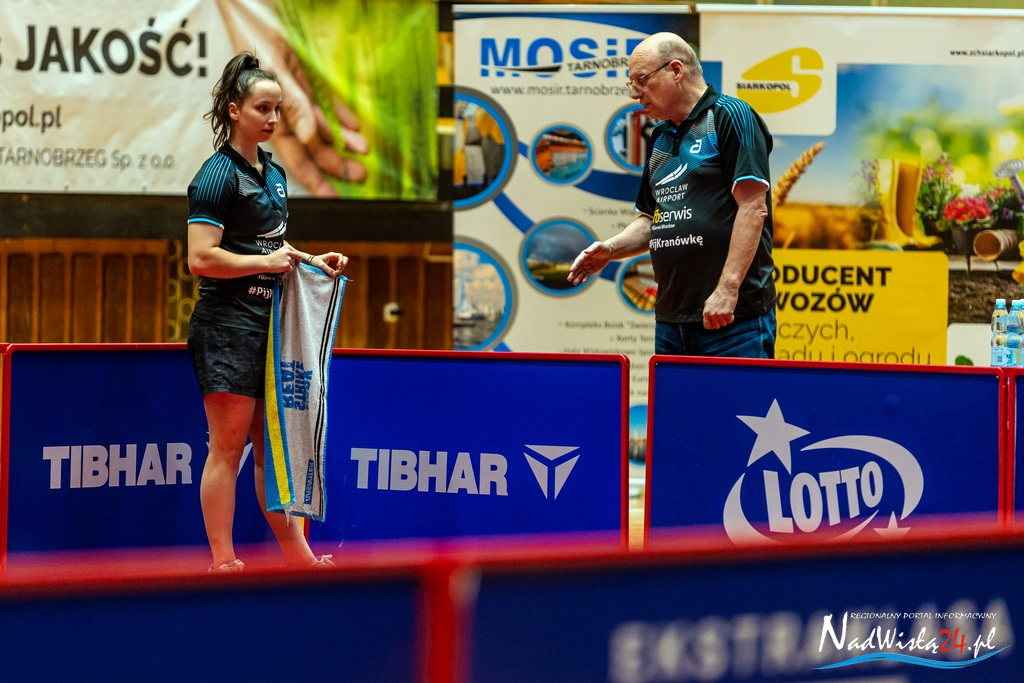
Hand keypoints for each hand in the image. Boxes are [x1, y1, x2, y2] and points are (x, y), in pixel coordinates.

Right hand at [215, 0, 368, 195]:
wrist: (250, 2)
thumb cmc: (253, 32)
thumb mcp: (273, 70)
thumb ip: (290, 103)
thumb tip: (307, 137)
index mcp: (266, 113)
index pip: (295, 155)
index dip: (313, 178)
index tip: (331, 196)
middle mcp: (283, 109)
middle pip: (314, 145)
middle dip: (336, 163)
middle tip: (360, 177)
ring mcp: (298, 94)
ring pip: (324, 126)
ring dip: (344, 140)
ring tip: (365, 152)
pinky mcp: (309, 77)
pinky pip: (328, 101)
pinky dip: (342, 114)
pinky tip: (357, 127)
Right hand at [266, 245, 302, 272]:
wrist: (266, 262)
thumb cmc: (272, 258)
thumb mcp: (280, 252)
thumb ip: (287, 253)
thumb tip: (294, 257)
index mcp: (287, 247)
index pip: (296, 252)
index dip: (296, 257)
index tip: (295, 259)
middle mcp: (288, 252)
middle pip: (299, 256)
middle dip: (298, 261)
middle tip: (296, 264)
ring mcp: (288, 259)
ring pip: (293, 265)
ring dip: (288, 266)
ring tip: (281, 266)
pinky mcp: (287, 265)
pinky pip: (290, 269)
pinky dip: (287, 270)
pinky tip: (281, 268)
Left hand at [307, 252, 348, 277]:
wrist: (311, 263)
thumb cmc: (315, 261)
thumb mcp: (321, 265)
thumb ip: (328, 269)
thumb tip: (334, 275)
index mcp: (332, 255)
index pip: (340, 256)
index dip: (341, 261)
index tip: (338, 266)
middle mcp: (335, 259)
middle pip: (344, 261)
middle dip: (342, 267)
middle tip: (337, 272)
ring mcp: (335, 263)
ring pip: (342, 266)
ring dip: (340, 270)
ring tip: (334, 274)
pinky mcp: (334, 268)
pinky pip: (339, 270)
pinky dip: (338, 273)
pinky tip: (334, 275)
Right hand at [567, 242, 611, 284]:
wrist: (608, 252)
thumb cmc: (602, 247)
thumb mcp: (598, 246)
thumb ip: (591, 249)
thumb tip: (585, 252)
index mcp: (584, 255)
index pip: (578, 261)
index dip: (574, 266)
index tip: (571, 270)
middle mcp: (584, 262)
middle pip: (577, 269)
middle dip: (573, 274)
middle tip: (569, 279)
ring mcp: (587, 267)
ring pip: (581, 273)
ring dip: (577, 278)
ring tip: (574, 283)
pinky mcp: (591, 270)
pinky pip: (587, 275)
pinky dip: (585, 278)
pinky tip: (583, 282)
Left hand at [702, 286, 737, 329]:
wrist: (726, 289)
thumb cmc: (718, 295)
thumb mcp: (708, 303)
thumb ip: (707, 312)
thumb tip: (707, 320)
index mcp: (706, 313)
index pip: (707, 326)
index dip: (711, 326)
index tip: (715, 323)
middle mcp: (712, 315)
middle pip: (716, 326)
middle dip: (720, 322)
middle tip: (722, 316)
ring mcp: (720, 315)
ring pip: (724, 324)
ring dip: (726, 319)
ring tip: (726, 312)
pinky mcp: (728, 314)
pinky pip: (730, 321)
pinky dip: (731, 318)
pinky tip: (730, 312)